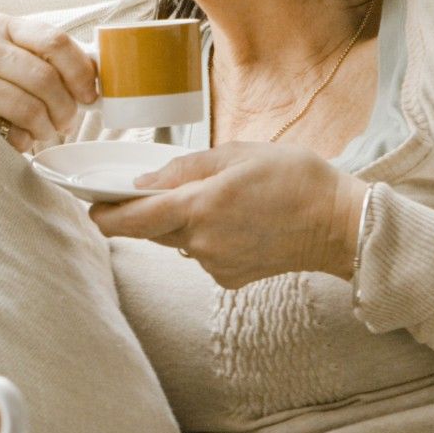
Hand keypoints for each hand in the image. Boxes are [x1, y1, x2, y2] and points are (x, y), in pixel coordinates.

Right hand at [0, 14, 97, 151]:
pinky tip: (15, 137)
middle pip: (46, 78)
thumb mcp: (7, 51)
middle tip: (65, 122)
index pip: (56, 41)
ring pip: (29, 107)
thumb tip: (96, 77)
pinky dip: (19, 140)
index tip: (89, 95)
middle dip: (65, 108)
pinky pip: (4, 130)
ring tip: (42, 132)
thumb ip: (44, 57)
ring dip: (44, 128)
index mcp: (5, 26)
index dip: (81, 72)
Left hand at [87, 142, 368, 288]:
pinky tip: (239, 221)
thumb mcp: (237, 154)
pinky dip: (207, 236)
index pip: (128, 220)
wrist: (342, 226)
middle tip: (167, 186)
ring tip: (222, 198)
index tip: (91, 203)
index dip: (103, 213)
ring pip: (176, 240)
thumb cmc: (296, 180)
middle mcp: (200, 243)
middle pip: (149, 230)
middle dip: (147, 210)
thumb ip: (184, 168)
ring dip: (182, 221)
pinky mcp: (229, 278)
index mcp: (198, 208)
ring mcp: (214, 264)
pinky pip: (201, 253)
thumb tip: (142, 183)